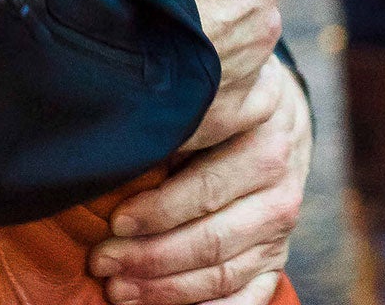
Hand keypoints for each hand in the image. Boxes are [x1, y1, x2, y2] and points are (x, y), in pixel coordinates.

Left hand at [89, 57, 311, 303]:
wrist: (276, 117)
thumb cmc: (221, 105)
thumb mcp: (205, 99)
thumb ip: (174, 125)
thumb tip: (115, 152)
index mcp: (263, 143)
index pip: (206, 186)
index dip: (157, 208)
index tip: (114, 221)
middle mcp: (280, 191)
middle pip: (210, 238)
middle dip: (150, 256)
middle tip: (101, 261)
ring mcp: (282, 230)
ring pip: (222, 271)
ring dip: (166, 289)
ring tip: (117, 289)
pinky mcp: (278, 257)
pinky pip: (248, 296)